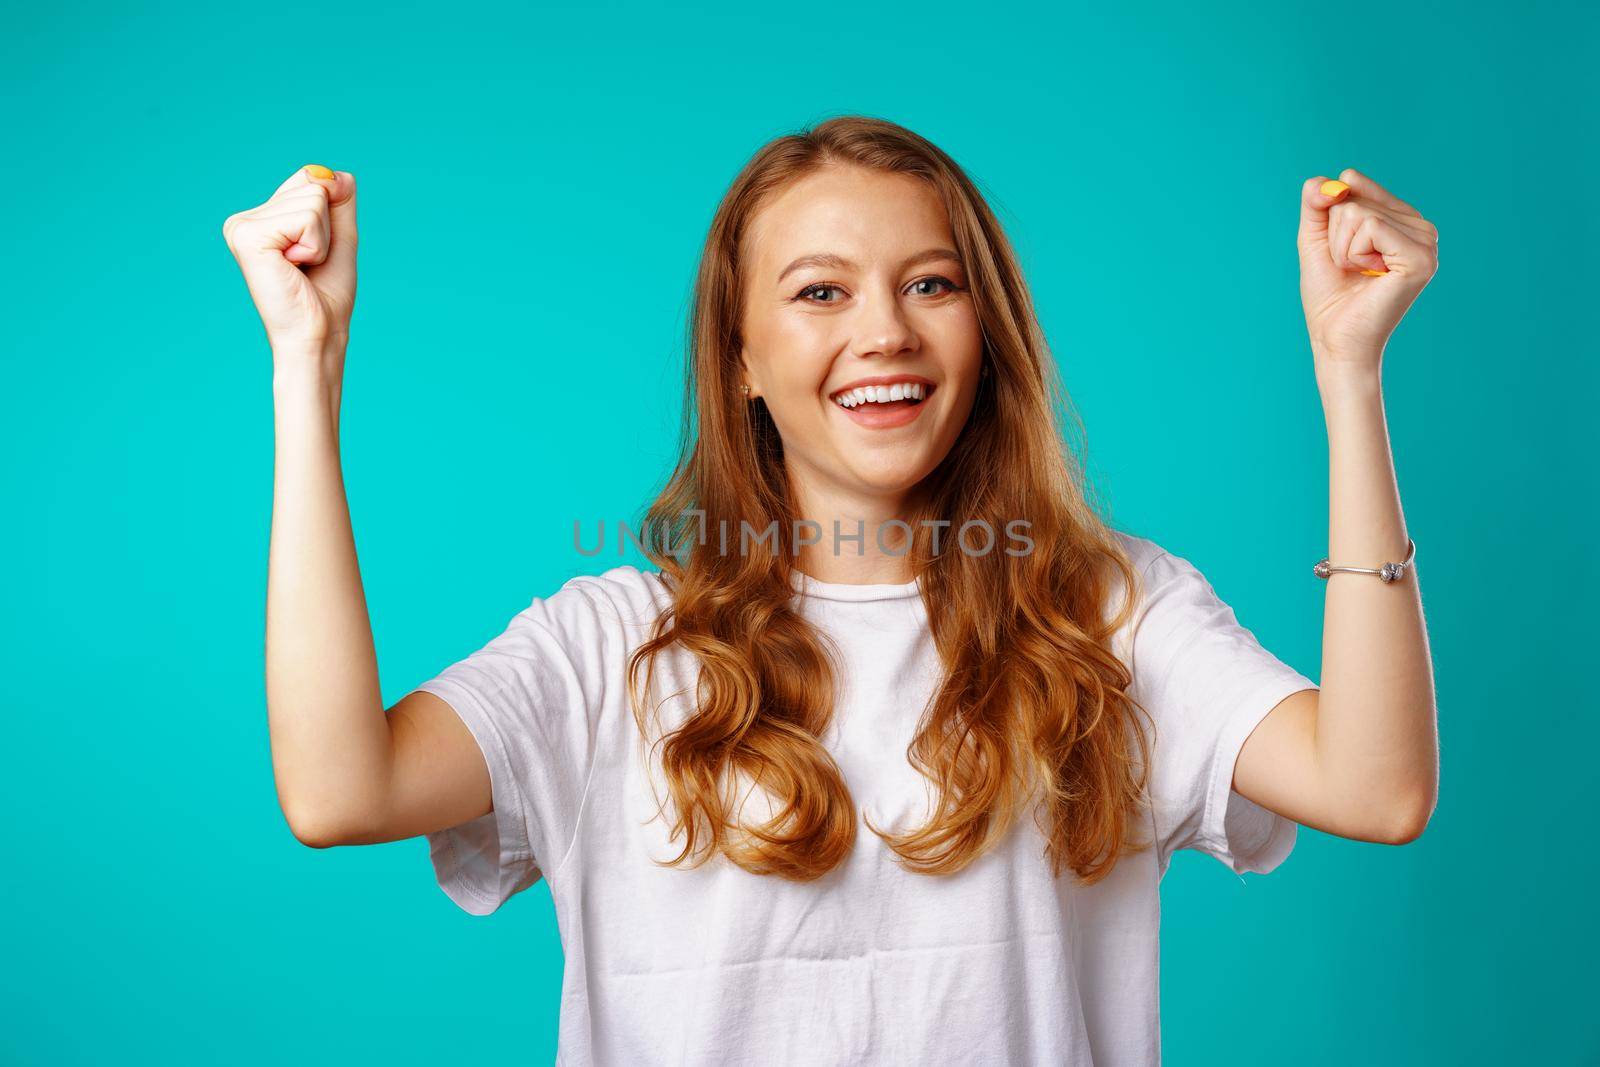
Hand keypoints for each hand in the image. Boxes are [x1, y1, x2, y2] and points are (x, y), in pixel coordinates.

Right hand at [222, 164, 357, 363]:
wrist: (318, 332)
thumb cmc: (326, 292)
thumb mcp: (340, 236)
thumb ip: (339, 199)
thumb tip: (331, 173)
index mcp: (263, 216)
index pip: (312, 178)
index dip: (330, 214)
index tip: (316, 250)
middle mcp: (246, 218)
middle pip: (314, 185)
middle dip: (327, 228)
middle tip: (309, 263)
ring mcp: (242, 225)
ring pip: (313, 200)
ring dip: (322, 240)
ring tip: (302, 267)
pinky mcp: (248, 236)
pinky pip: (306, 218)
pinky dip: (315, 246)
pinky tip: (294, 268)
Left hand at [1296, 167, 1438, 373]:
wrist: (1334, 339)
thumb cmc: (1329, 295)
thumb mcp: (1315, 239)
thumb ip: (1317, 203)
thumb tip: (1336, 179)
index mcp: (1402, 219)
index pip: (1354, 184)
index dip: (1331, 218)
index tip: (1341, 251)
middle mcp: (1420, 227)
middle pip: (1354, 199)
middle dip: (1336, 238)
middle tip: (1351, 269)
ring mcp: (1426, 242)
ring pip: (1359, 213)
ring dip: (1342, 249)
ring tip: (1360, 274)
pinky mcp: (1420, 257)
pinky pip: (1370, 226)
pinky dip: (1353, 253)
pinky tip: (1369, 276)